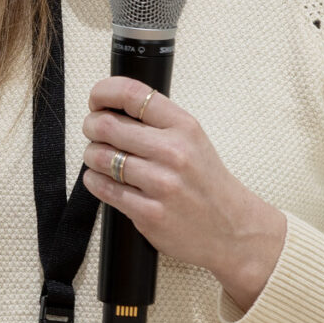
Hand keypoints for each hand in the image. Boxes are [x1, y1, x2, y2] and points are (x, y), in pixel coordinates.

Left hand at [79, 76, 288, 314]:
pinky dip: (94, 181)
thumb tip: (108, 107)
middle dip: (91, 126)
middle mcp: (173, 152)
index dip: (103, 93)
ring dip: (92, 156)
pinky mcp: (149, 213)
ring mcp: (161, 184)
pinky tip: (102, 180)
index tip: (96, 101)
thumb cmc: (205, 183)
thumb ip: (157, 122)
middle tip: (94, 133)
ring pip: (100, 157)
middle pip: (107, 125)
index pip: (132, 94)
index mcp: (184, 126)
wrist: (232, 229)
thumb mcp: (192, 140)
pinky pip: (103, 188)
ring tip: (100, 159)